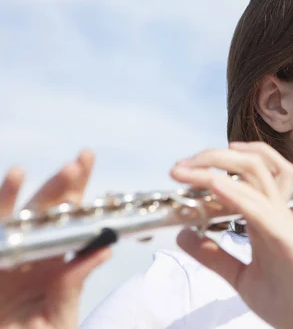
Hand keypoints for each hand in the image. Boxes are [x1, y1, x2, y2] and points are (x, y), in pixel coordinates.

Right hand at [0, 151, 110, 328]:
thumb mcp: (60, 316)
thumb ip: (73, 285)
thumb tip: (102, 250)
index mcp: (57, 260)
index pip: (71, 217)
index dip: (77, 188)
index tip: (85, 159)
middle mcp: (32, 252)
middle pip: (47, 211)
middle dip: (61, 185)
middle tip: (76, 163)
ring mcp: (9, 256)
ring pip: (13, 220)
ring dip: (17, 195)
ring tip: (22, 172)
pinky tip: (5, 188)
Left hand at [171, 142, 292, 328]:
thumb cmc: (291, 300)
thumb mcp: (240, 276)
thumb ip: (213, 255)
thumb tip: (183, 234)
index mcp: (265, 219)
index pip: (244, 176)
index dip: (213, 165)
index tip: (182, 172)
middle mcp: (275, 213)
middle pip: (251, 164)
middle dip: (213, 157)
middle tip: (181, 166)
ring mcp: (283, 222)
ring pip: (257, 174)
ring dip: (218, 166)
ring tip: (188, 170)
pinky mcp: (288, 238)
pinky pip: (260, 208)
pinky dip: (235, 193)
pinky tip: (214, 186)